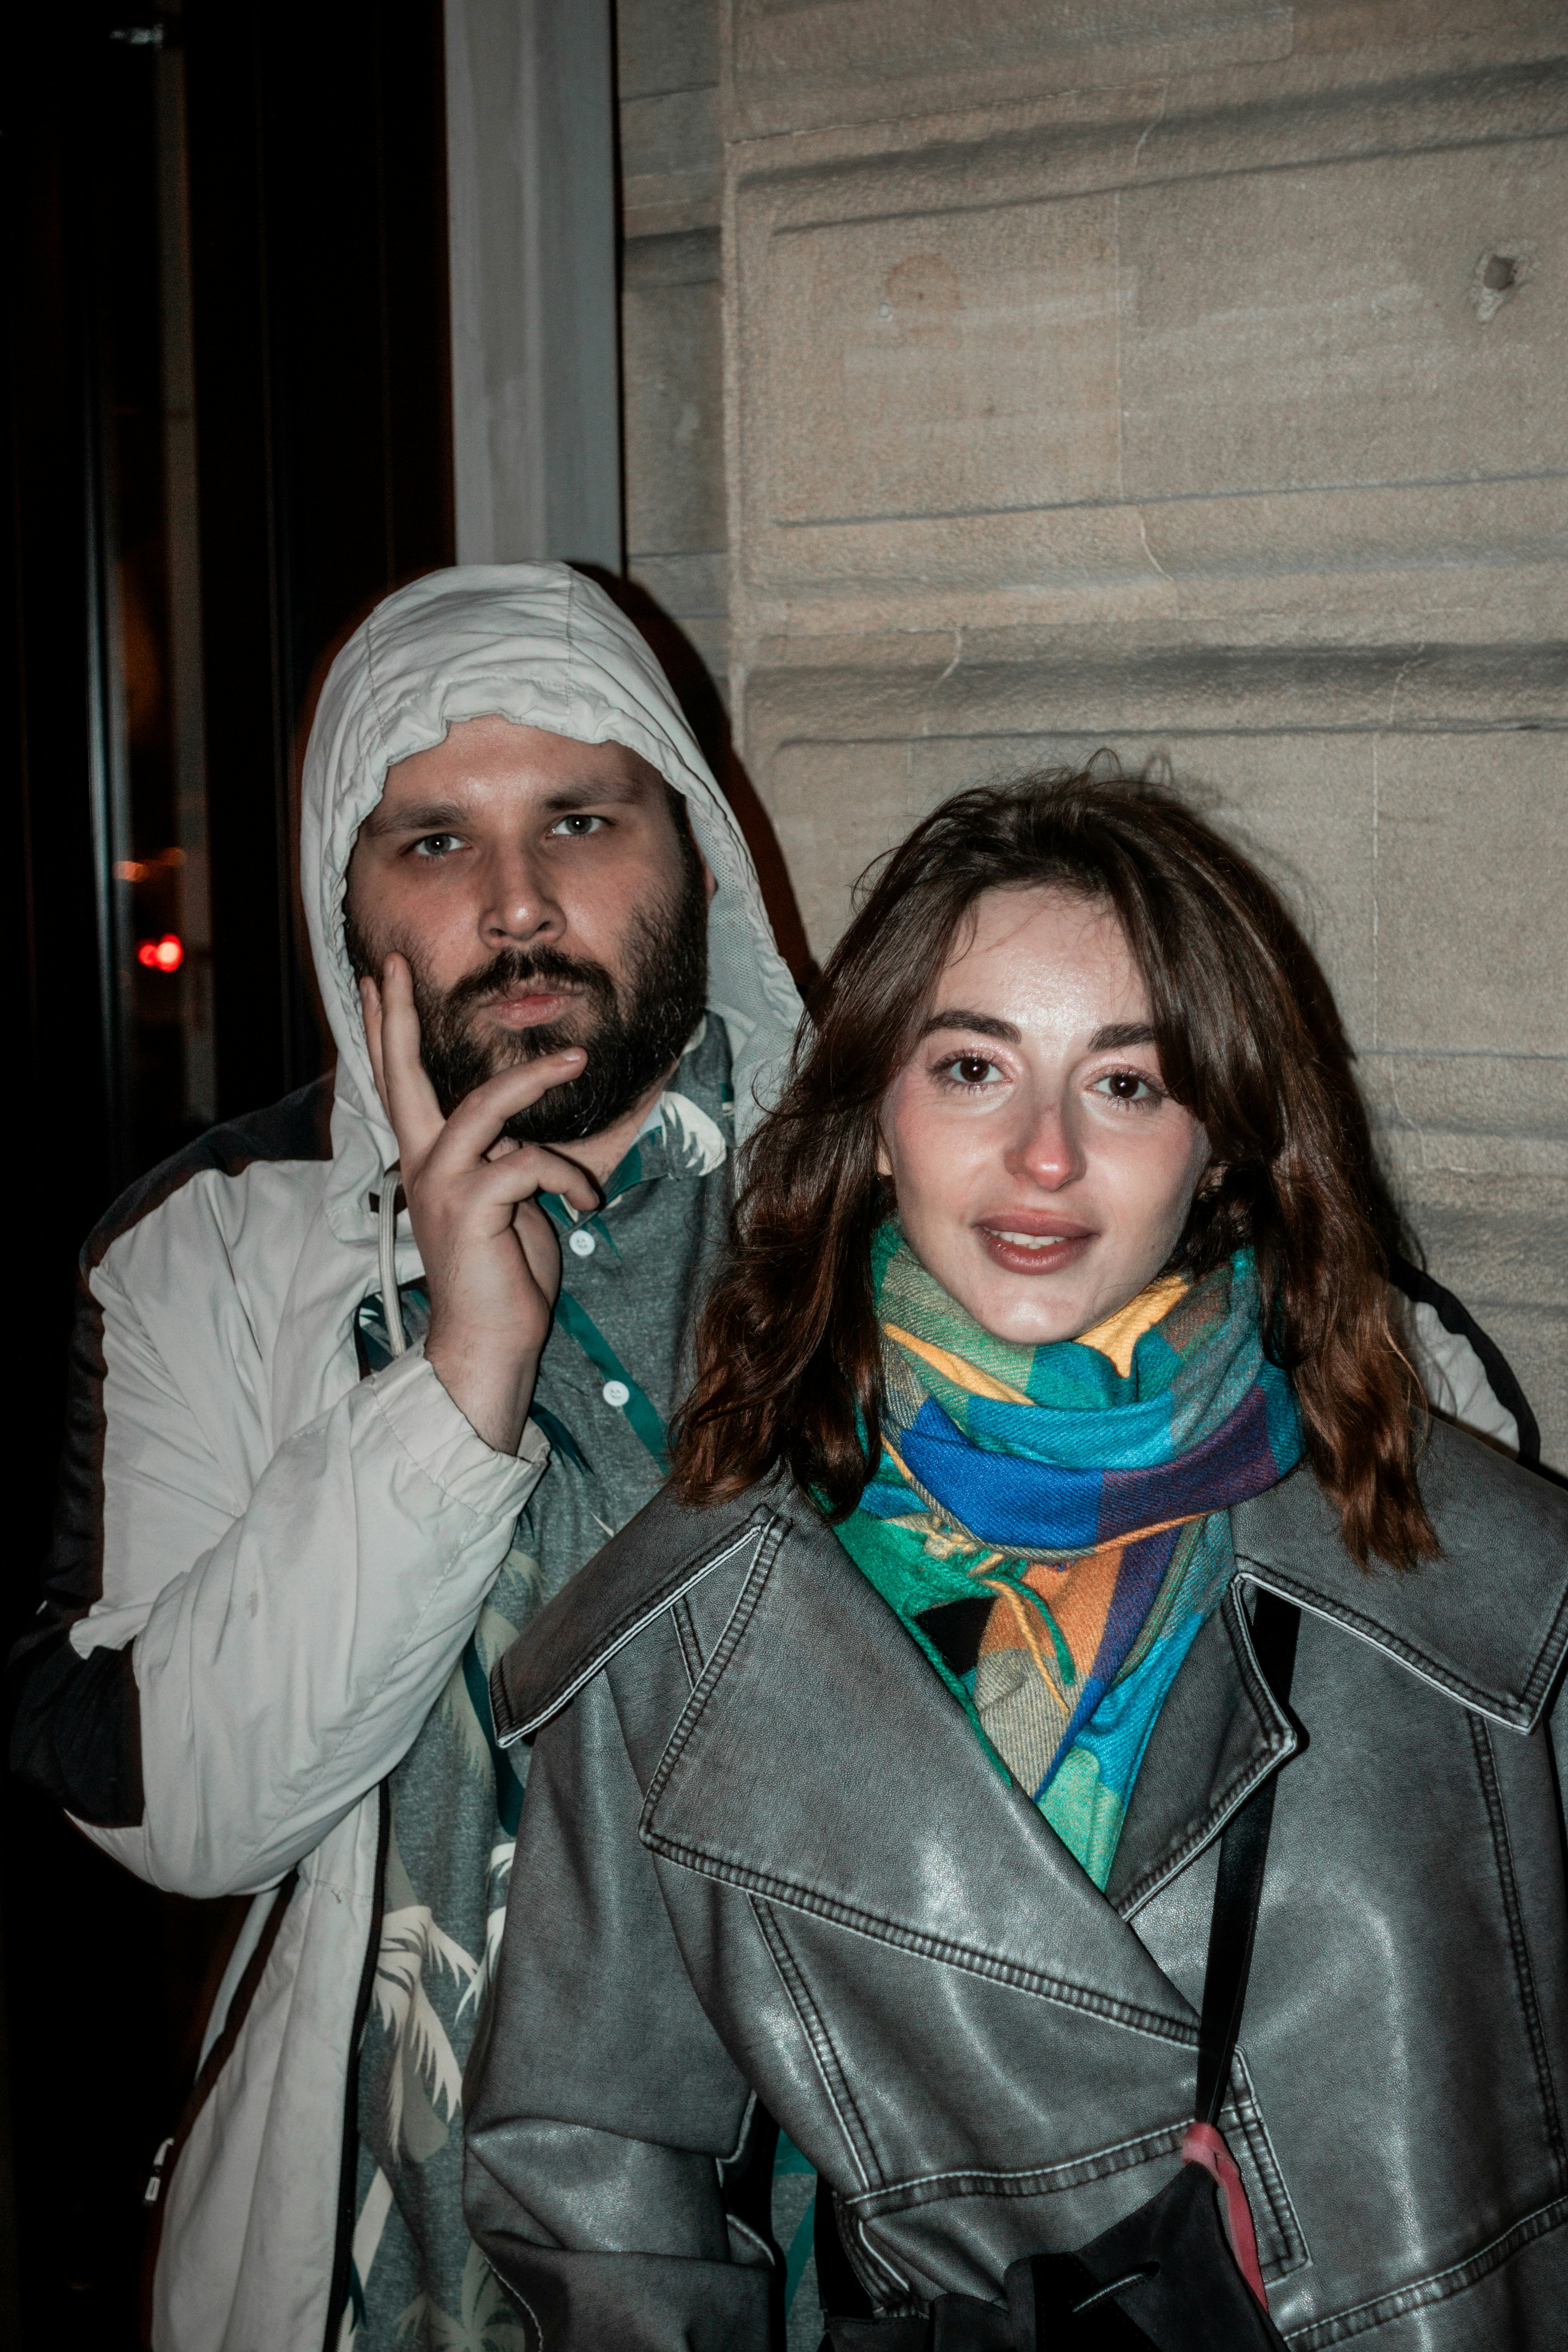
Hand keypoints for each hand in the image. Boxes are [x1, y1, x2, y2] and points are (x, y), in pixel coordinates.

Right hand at [360, 955, 598, 1453]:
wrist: (489, 1344)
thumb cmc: (506, 1276)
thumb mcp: (520, 1201)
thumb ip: (530, 1156)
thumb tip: (575, 1122)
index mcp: (430, 1160)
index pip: (400, 1084)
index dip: (385, 1031)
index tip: (376, 981)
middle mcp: (424, 1165)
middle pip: (401, 1076)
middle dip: (396, 1018)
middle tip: (391, 967)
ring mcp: (441, 1184)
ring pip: (481, 1107)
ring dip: (533, 1080)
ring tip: (576, 1059)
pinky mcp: (469, 1208)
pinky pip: (527, 1163)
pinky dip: (569, 1176)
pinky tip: (587, 1204)